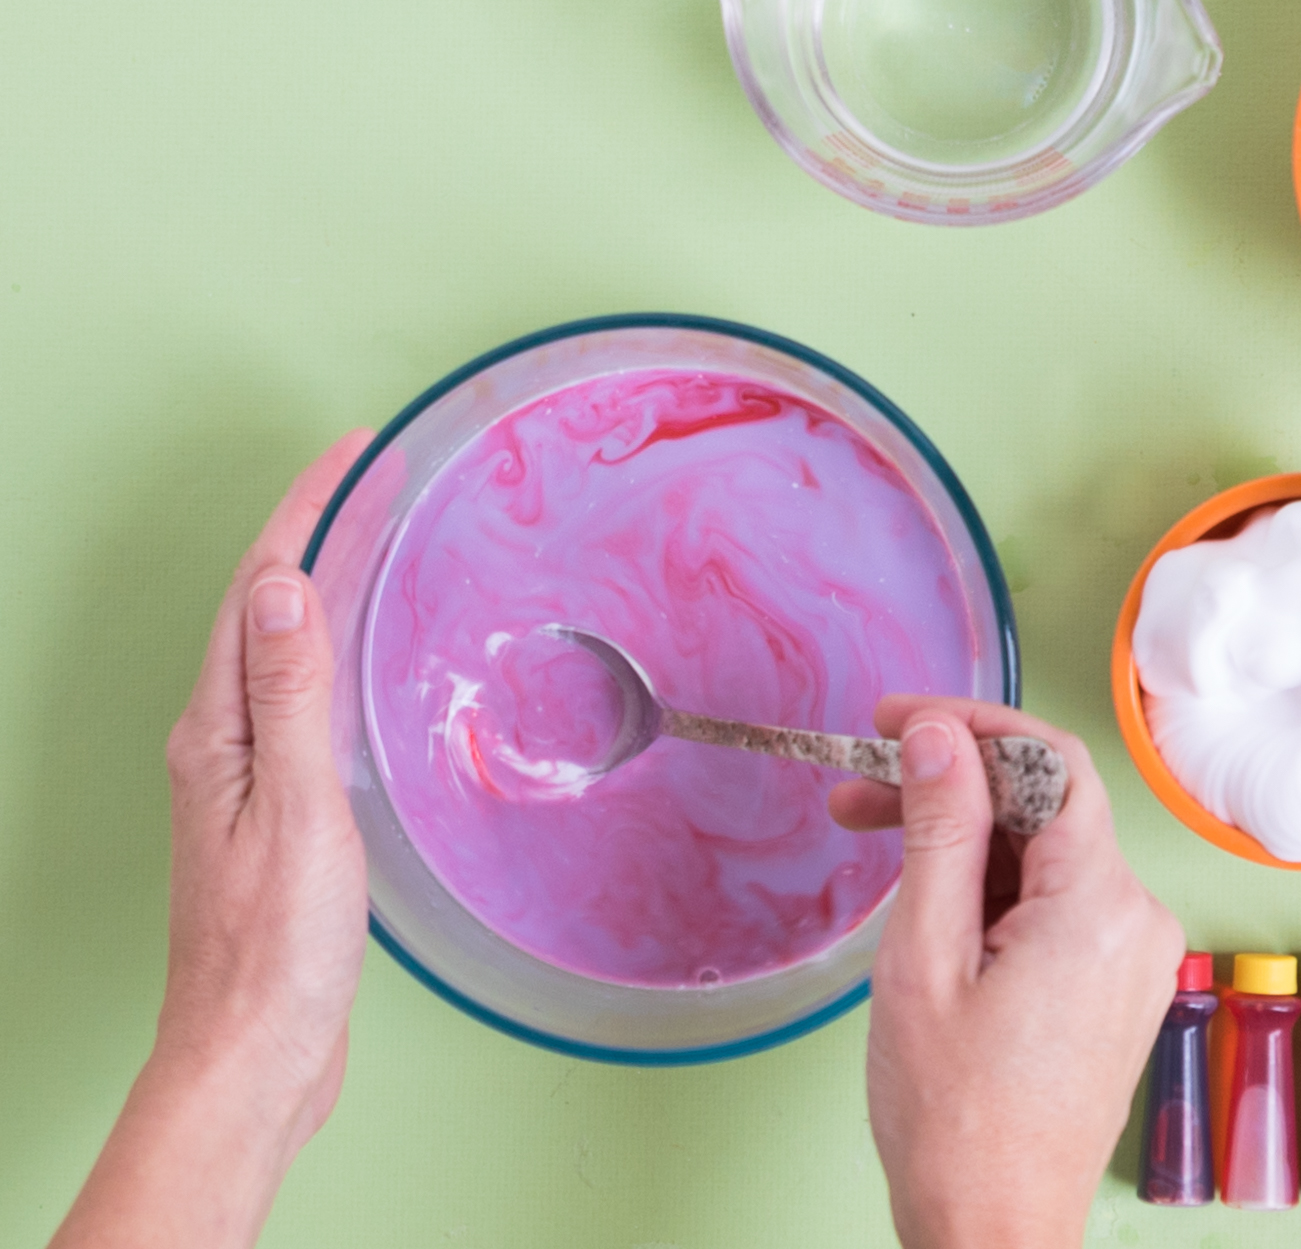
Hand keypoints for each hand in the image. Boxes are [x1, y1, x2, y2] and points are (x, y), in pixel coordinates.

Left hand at [51, 429, 373, 1248]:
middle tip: (373, 479)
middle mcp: (222, 741)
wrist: (257, 1053)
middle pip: (266, 609)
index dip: (306, 511)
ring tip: (377, 543)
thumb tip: (281, 584)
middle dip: (317, 532)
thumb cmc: (275, 947)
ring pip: (285, 653)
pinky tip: (372, 664)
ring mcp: (247, 776)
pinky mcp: (279, 811)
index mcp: (218, 730)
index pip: (259, 589)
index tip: (352, 454)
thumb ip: (291, 695)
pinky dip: (339, 656)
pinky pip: (305, 702)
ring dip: (326, 588)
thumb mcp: (295, 809)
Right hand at [831, 697, 1183, 1248]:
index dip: (971, 722)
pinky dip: (988, 882)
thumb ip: (939, 832)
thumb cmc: (955, 1117)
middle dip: (948, 782)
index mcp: (1099, 907)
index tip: (896, 720)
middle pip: (1042, 804)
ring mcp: (1129, 955)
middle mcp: (1135, 920)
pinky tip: (924, 891)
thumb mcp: (925, 956)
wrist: (993, 1228)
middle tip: (857, 785)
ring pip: (1041, 851)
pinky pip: (1052, 898)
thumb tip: (940, 735)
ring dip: (959, 834)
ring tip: (867, 835)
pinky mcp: (1110, 981)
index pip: (1051, 760)